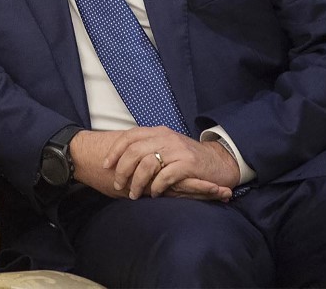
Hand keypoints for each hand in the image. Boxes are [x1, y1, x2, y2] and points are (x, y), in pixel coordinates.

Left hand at [103, 126, 237, 200]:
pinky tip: (154, 194)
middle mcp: (165, 137)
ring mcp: (177, 150)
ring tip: (133, 194)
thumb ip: (147, 148)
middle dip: (122, 170)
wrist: (219, 162)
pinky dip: (156, 187)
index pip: (129, 136)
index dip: (115, 150)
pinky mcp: (188, 164)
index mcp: (157, 132)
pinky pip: (165, 176)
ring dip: (137, 182)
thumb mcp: (166, 147)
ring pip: (147, 164)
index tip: (106, 165)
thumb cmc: (187, 158)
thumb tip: (121, 157)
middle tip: (118, 185)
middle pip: (134, 151)